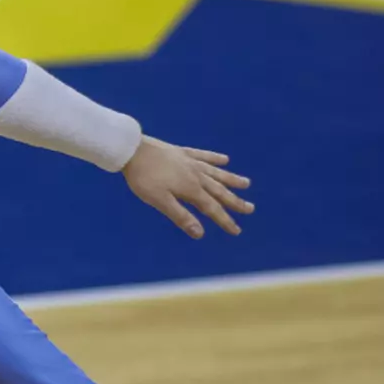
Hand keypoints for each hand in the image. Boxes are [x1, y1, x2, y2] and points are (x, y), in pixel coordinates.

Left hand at [122, 136, 252, 237]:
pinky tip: (224, 159)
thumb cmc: (143, 178)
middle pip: (219, 191)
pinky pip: (203, 155)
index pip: (212, 209)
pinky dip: (215, 158)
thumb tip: (200, 234)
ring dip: (231, 179)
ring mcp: (190, 162)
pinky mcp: (182, 152)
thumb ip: (181, 216)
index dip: (225, 220)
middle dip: (235, 201)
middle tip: (251, 209)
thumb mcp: (160, 201)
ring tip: (246, 183)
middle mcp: (196, 175)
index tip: (237, 231)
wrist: (132, 150)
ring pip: (216, 173)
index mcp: (191, 189)